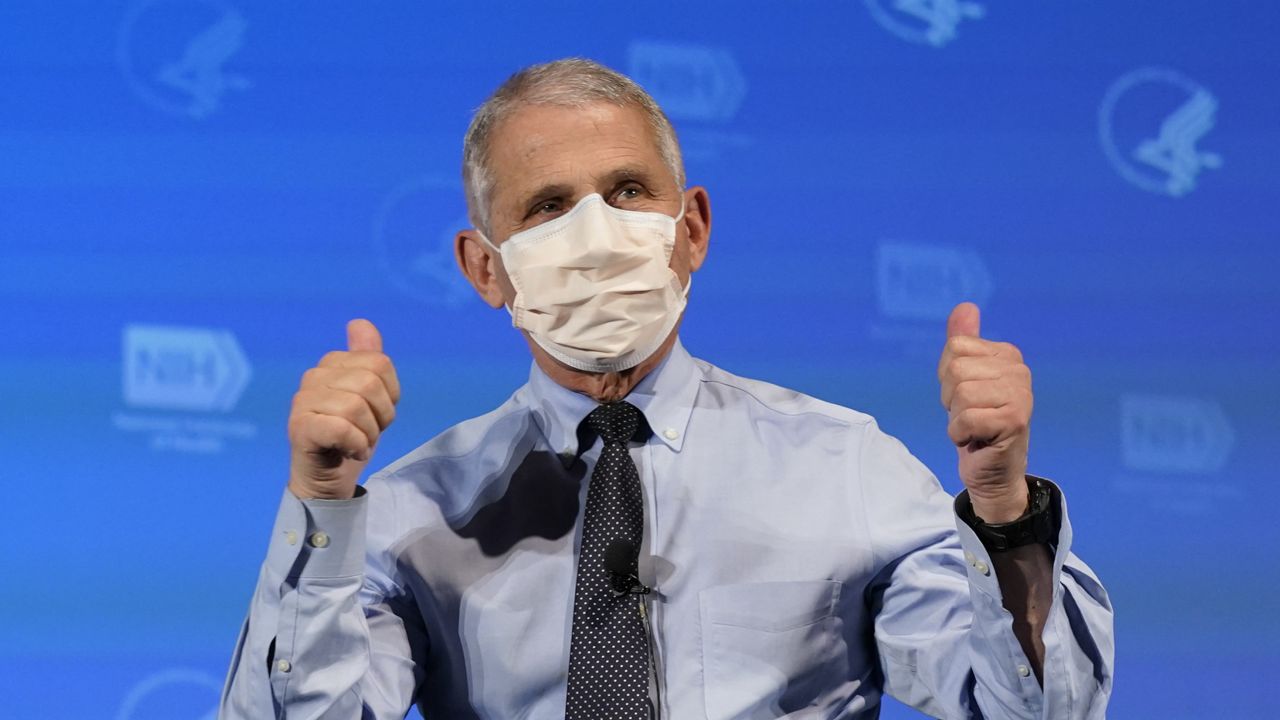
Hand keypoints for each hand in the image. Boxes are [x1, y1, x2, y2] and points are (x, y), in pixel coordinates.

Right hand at [287, 319, 400, 499]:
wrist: (328, 479)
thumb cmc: (351, 436)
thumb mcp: (371, 397)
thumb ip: (368, 359)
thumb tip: (359, 322)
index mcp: (332, 363)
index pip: (380, 363)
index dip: (390, 395)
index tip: (377, 414)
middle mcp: (313, 376)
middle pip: (370, 384)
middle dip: (380, 416)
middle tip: (367, 432)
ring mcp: (302, 400)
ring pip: (356, 406)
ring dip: (367, 433)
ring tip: (357, 442)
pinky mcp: (299, 426)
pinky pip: (342, 427)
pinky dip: (356, 444)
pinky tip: (349, 451)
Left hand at [938, 303, 1032, 522]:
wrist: (993, 470)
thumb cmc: (976, 423)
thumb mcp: (963, 379)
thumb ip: (964, 341)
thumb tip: (965, 306)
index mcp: (1007, 354)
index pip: (955, 348)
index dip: (947, 377)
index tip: (965, 397)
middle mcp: (1019, 370)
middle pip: (955, 369)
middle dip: (951, 398)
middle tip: (969, 415)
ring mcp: (1021, 394)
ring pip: (960, 394)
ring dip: (956, 418)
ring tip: (974, 428)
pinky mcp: (1016, 420)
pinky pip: (965, 419)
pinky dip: (960, 434)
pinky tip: (977, 440)